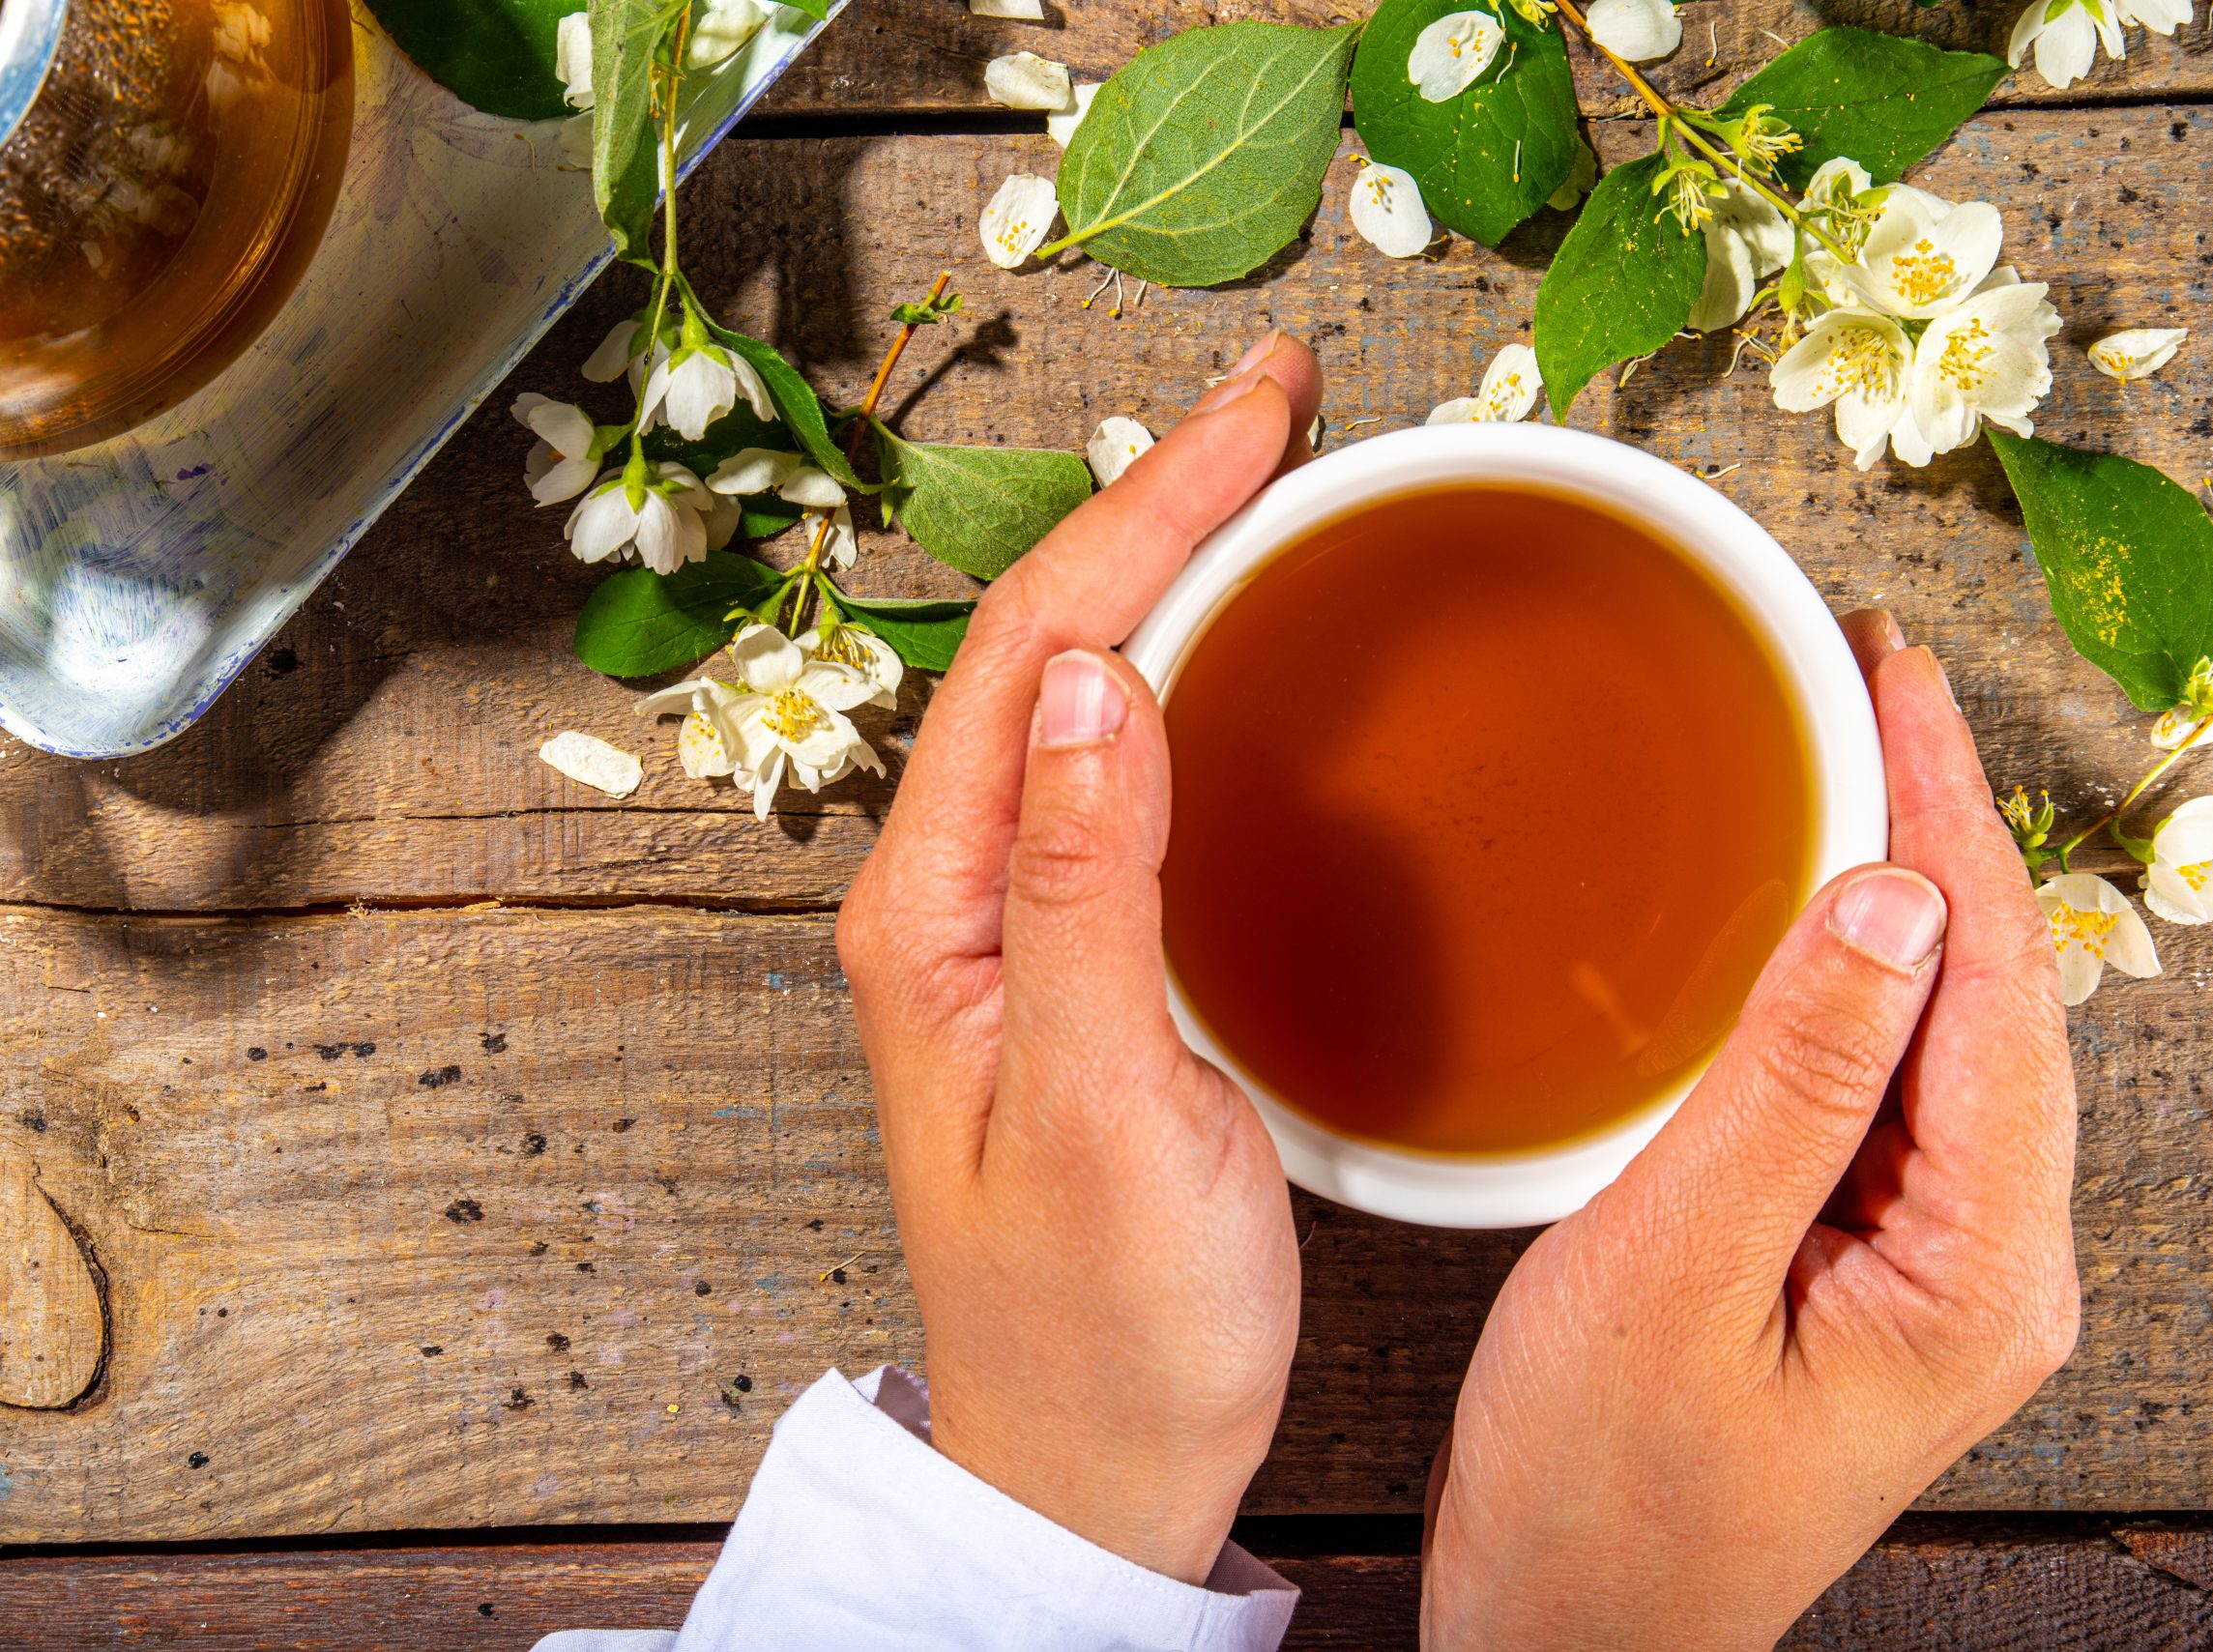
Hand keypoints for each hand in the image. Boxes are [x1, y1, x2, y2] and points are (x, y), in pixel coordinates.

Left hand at [837, 333, 1322, 1583]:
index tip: (1257, 414)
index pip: (1026, 652)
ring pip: (1081, 698)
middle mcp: (952, 899)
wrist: (1095, 1467)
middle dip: (1157, 508)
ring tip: (1272, 483)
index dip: (1143, 513)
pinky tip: (1253, 656)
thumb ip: (1084, 890)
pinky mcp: (1083, 964)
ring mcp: (1014, 928)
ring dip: (1172, 575)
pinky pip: (1125, 778)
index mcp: (931, 915)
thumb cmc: (1095, 1327)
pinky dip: (1196, 682)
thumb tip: (1088, 674)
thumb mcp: (1095, 1109)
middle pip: (1043, 647)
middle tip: (1281, 407)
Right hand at [1422, 613, 2080, 1649]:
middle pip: (1992, 999)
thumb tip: (1886, 898)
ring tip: (1841, 757)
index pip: (1995, 990)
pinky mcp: (1864, 1267)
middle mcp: (1986, 1262)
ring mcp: (1930, 1268)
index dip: (1946, 814)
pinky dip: (1850, 977)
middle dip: (1936, 824)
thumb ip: (1791, 1082)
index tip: (1893, 678)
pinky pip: (1883, 1089)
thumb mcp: (1676, 1269)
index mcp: (1975, 1269)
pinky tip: (1806, 916)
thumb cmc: (1606, 1490)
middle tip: (1861, 681)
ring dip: (1898, 889)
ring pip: (1944, 1036)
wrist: (1571, 1635)